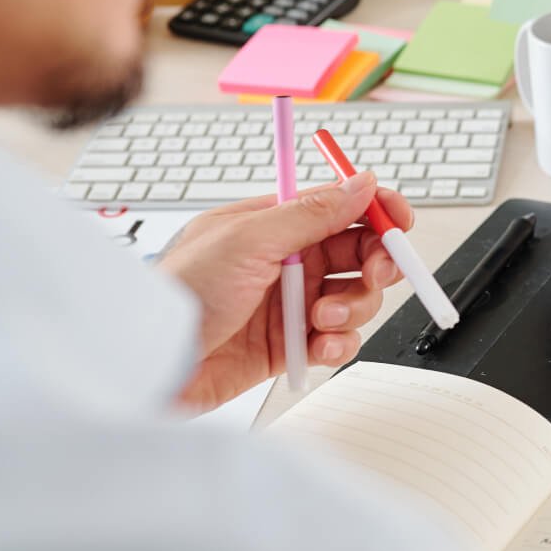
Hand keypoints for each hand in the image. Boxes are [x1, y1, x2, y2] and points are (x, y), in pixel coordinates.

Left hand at [158, 172, 414, 411]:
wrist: (151, 367)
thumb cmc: (179, 295)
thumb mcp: (247, 240)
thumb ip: (312, 213)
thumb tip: (360, 184)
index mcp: (272, 225)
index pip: (340, 207)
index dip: (376, 212)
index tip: (400, 223)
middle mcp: (285, 261)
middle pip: (358, 254)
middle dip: (375, 264)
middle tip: (374, 273)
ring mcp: (289, 304)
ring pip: (354, 298)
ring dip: (352, 307)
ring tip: (321, 319)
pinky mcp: (289, 345)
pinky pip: (337, 339)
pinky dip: (339, 343)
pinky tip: (320, 346)